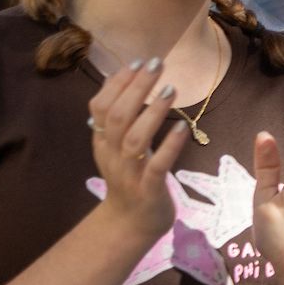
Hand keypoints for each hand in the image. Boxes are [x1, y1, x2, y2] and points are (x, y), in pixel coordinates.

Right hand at [86, 58, 186, 240]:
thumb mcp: (114, 146)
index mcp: (102, 142)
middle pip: (117, 118)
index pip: (100, 107)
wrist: (130, 224)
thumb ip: (114, 115)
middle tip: (156, 64)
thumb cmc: (129, 177)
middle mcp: (111, 155)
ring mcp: (129, 174)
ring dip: (152, 113)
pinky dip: (169, 146)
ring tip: (170, 90)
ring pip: (134, 140)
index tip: (138, 60)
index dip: (117, 83)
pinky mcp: (148, 190)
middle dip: (136, 88)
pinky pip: (157, 167)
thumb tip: (116, 77)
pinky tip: (183, 128)